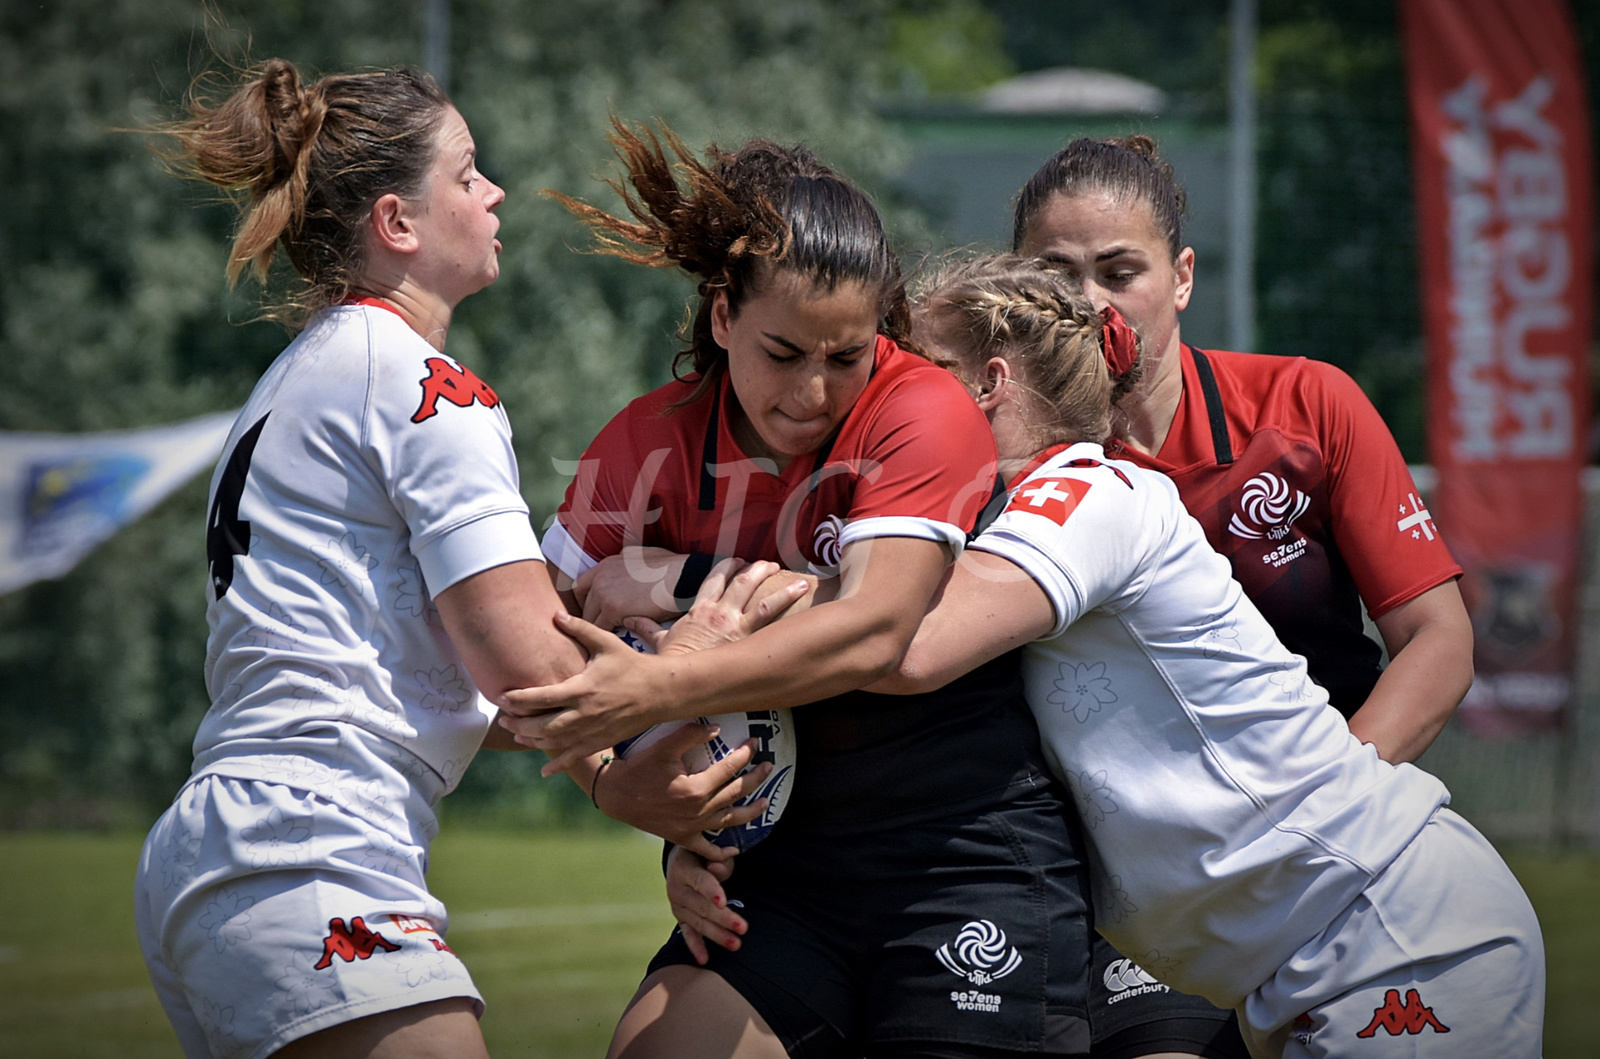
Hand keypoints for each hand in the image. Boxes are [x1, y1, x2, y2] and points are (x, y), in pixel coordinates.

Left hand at [497, 615, 671, 773]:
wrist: (661, 692)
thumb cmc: (632, 665)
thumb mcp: (607, 643)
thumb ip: (580, 629)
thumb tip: (556, 614)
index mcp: (582, 689)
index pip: (542, 698)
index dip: (518, 700)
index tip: (501, 698)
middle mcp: (584, 714)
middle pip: (542, 726)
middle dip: (518, 725)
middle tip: (503, 720)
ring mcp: (592, 731)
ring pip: (555, 743)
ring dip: (532, 742)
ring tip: (517, 735)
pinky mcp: (601, 741)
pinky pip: (575, 757)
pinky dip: (558, 765)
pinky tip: (544, 771)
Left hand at [573, 548, 685, 628]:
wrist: (683, 577)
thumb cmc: (670, 568)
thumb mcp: (642, 554)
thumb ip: (625, 559)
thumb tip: (622, 560)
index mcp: (607, 564)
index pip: (581, 584)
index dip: (585, 600)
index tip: (593, 610)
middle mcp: (600, 576)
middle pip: (582, 602)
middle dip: (589, 615)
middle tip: (600, 627)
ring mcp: (604, 592)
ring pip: (589, 618)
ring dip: (597, 627)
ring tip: (606, 638)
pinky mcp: (612, 608)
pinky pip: (600, 628)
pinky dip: (606, 635)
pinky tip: (615, 640)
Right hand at [593, 726, 772, 860]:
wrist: (616, 794)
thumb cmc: (640, 767)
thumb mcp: (664, 746)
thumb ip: (692, 734)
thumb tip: (718, 729)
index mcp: (696, 788)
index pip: (730, 768)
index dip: (746, 753)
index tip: (755, 743)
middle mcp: (698, 811)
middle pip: (736, 793)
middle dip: (756, 778)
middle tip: (769, 766)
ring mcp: (691, 827)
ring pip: (729, 821)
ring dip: (750, 812)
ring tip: (765, 803)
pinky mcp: (682, 838)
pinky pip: (707, 849)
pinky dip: (722, 852)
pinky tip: (735, 849)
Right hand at [628, 558, 809, 654]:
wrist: (678, 678)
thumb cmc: (670, 664)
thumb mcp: (658, 643)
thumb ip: (647, 629)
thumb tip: (628, 621)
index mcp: (699, 610)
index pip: (713, 580)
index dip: (725, 568)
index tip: (735, 561)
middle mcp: (718, 612)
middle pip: (739, 582)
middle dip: (754, 570)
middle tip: (766, 564)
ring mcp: (733, 623)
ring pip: (758, 595)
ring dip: (776, 583)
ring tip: (792, 576)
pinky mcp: (746, 636)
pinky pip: (769, 614)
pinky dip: (786, 600)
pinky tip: (802, 590)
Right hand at [666, 845, 744, 963]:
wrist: (683, 859)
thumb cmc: (705, 853)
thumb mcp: (711, 850)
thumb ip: (718, 860)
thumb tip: (718, 868)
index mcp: (683, 867)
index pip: (699, 880)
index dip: (711, 890)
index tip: (723, 902)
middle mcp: (676, 888)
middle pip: (701, 906)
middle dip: (723, 918)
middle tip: (743, 927)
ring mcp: (677, 905)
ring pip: (698, 923)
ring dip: (717, 935)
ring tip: (736, 944)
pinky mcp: (681, 918)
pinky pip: (688, 934)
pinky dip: (695, 947)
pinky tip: (704, 960)